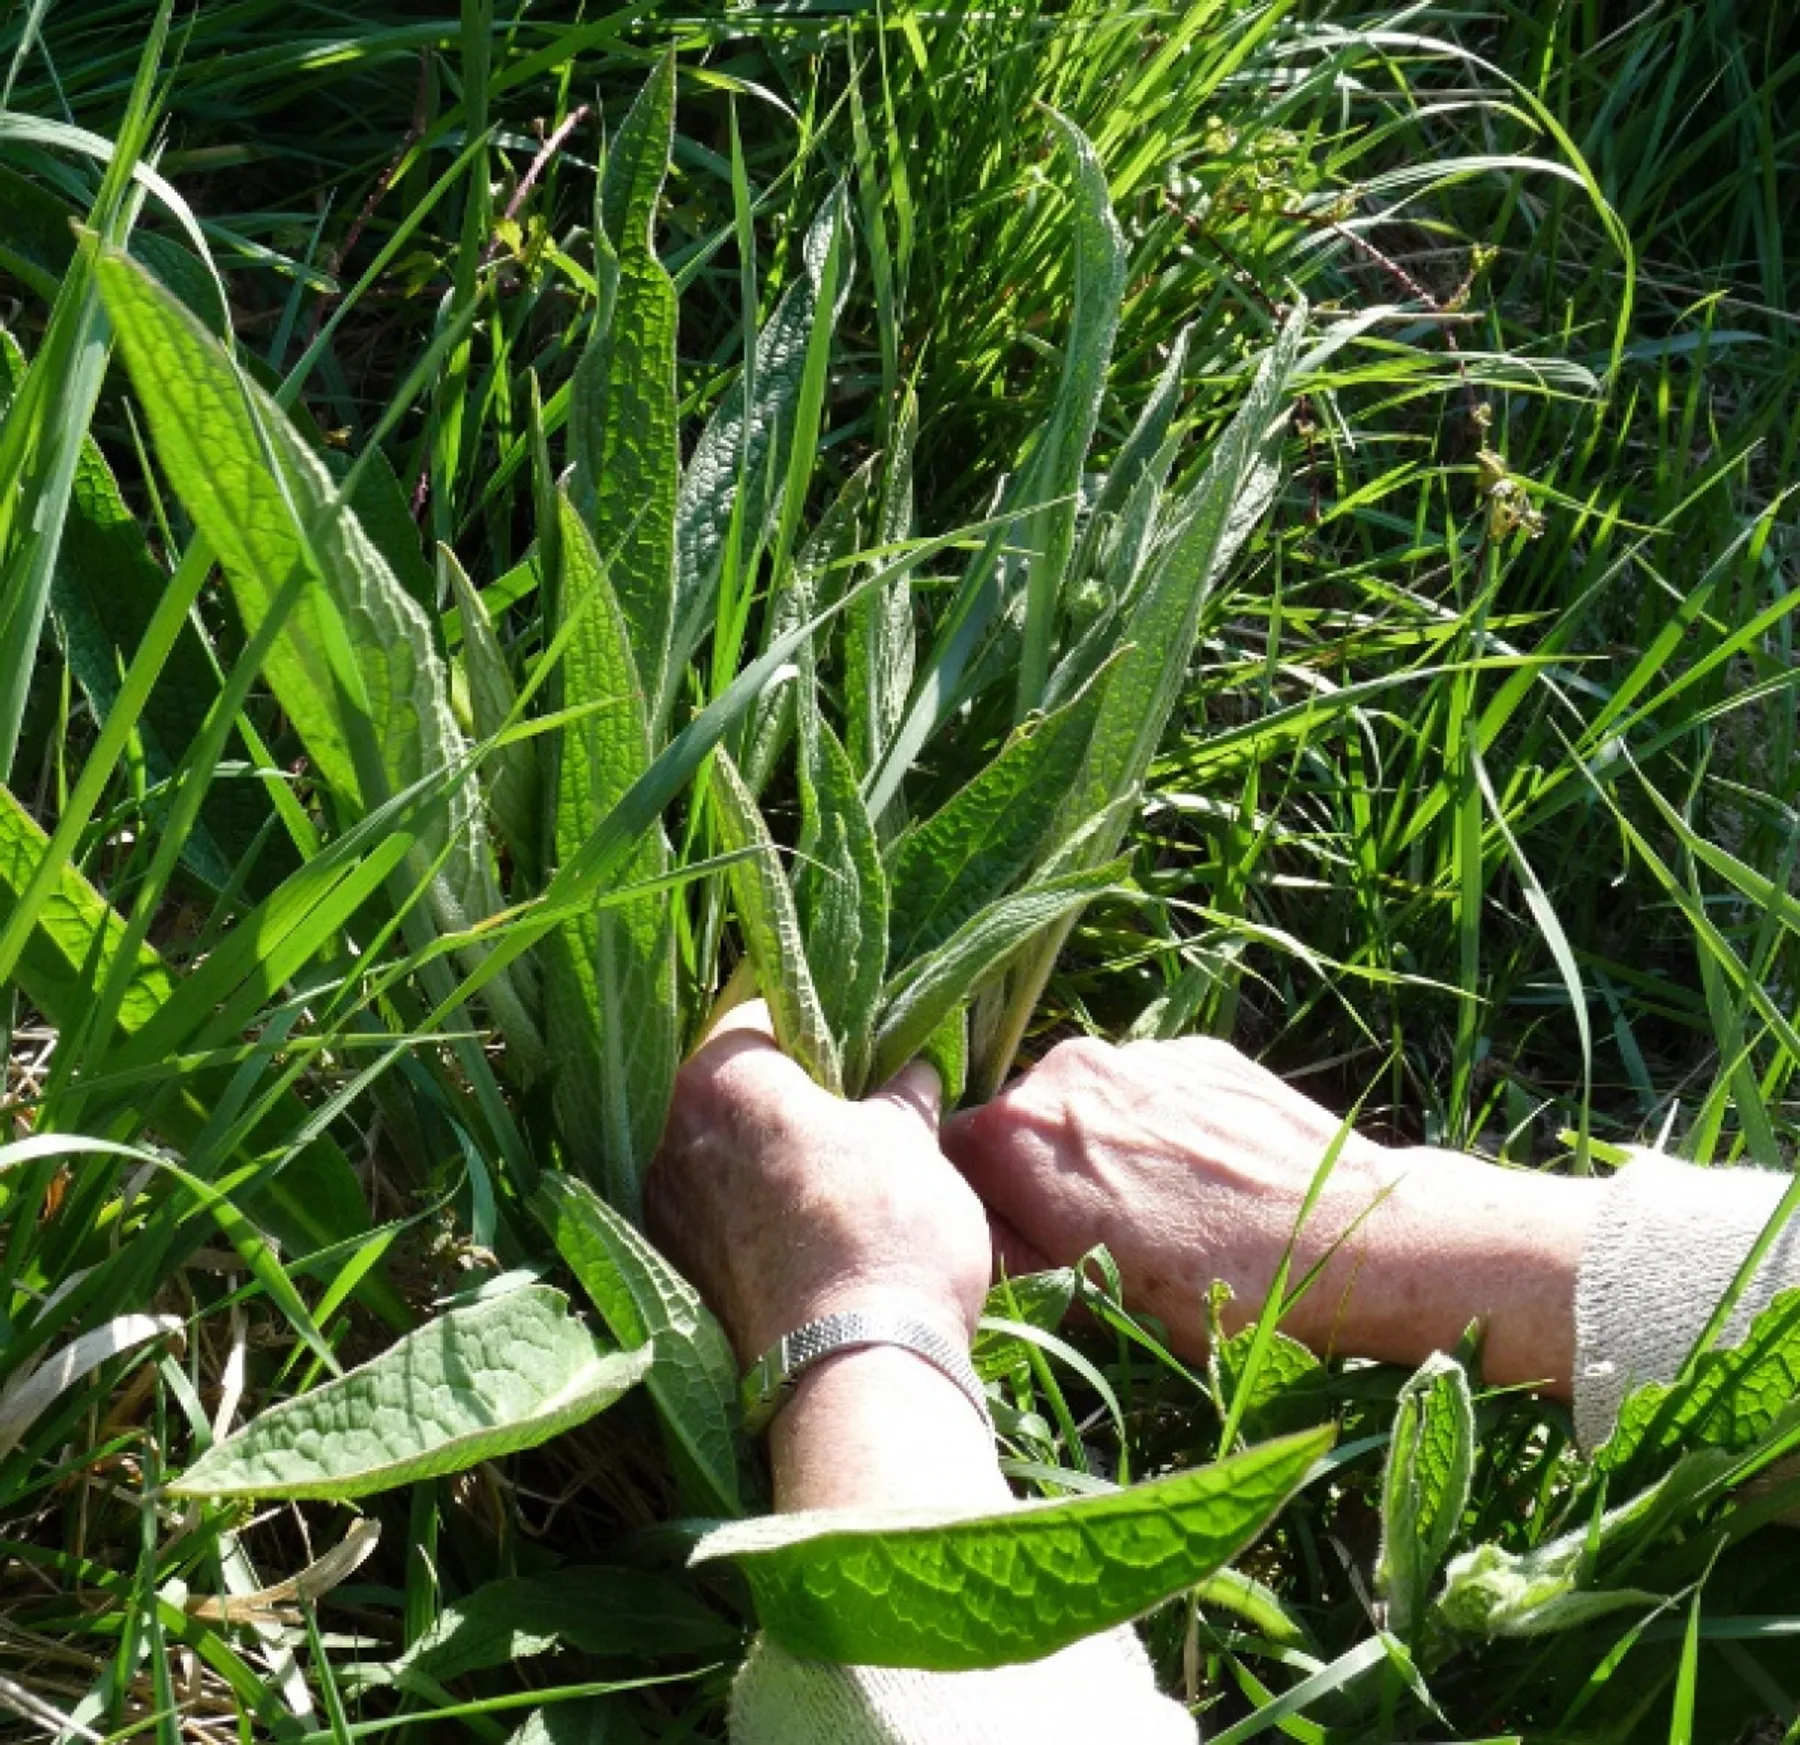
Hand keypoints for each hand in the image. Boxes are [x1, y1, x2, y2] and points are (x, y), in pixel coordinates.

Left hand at [648, 1001, 1006, 1512]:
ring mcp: (664, 1212)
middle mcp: (666, 1137)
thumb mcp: (911, 1138)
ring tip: (837, 1181)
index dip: (816, 1027)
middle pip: (729, 1089)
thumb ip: (900, 1091)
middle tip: (853, 1115)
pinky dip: (753, 1214)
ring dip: (767, 1157)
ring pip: (720, 1155)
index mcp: (717, 1078)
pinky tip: (810, 1235)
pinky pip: (716, 1217)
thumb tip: (910, 1071)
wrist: (853, 1375)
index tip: (857, 1052)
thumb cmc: (885, 1231)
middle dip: (786, 1095)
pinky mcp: (675, 1276)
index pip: (760, 1016)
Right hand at [943, 1034, 1600, 1390]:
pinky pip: (1155, 1090)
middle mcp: (1064, 1069)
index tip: (1024, 1249)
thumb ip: (1004, 1255)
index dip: (983, 1209)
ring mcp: (1138, 1052)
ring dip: (1109, 1150)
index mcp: (1013, 1131)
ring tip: (1170, 1214)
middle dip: (1046, 1174)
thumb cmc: (1209, 1288)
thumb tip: (968, 1234)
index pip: (954, 1161)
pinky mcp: (1201, 1051)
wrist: (1352, 1238)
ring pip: (1094, 1106)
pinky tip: (1212, 1183)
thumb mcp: (1084, 1299)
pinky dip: (1166, 1128)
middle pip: (1024, 1125)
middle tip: (1100, 1240)